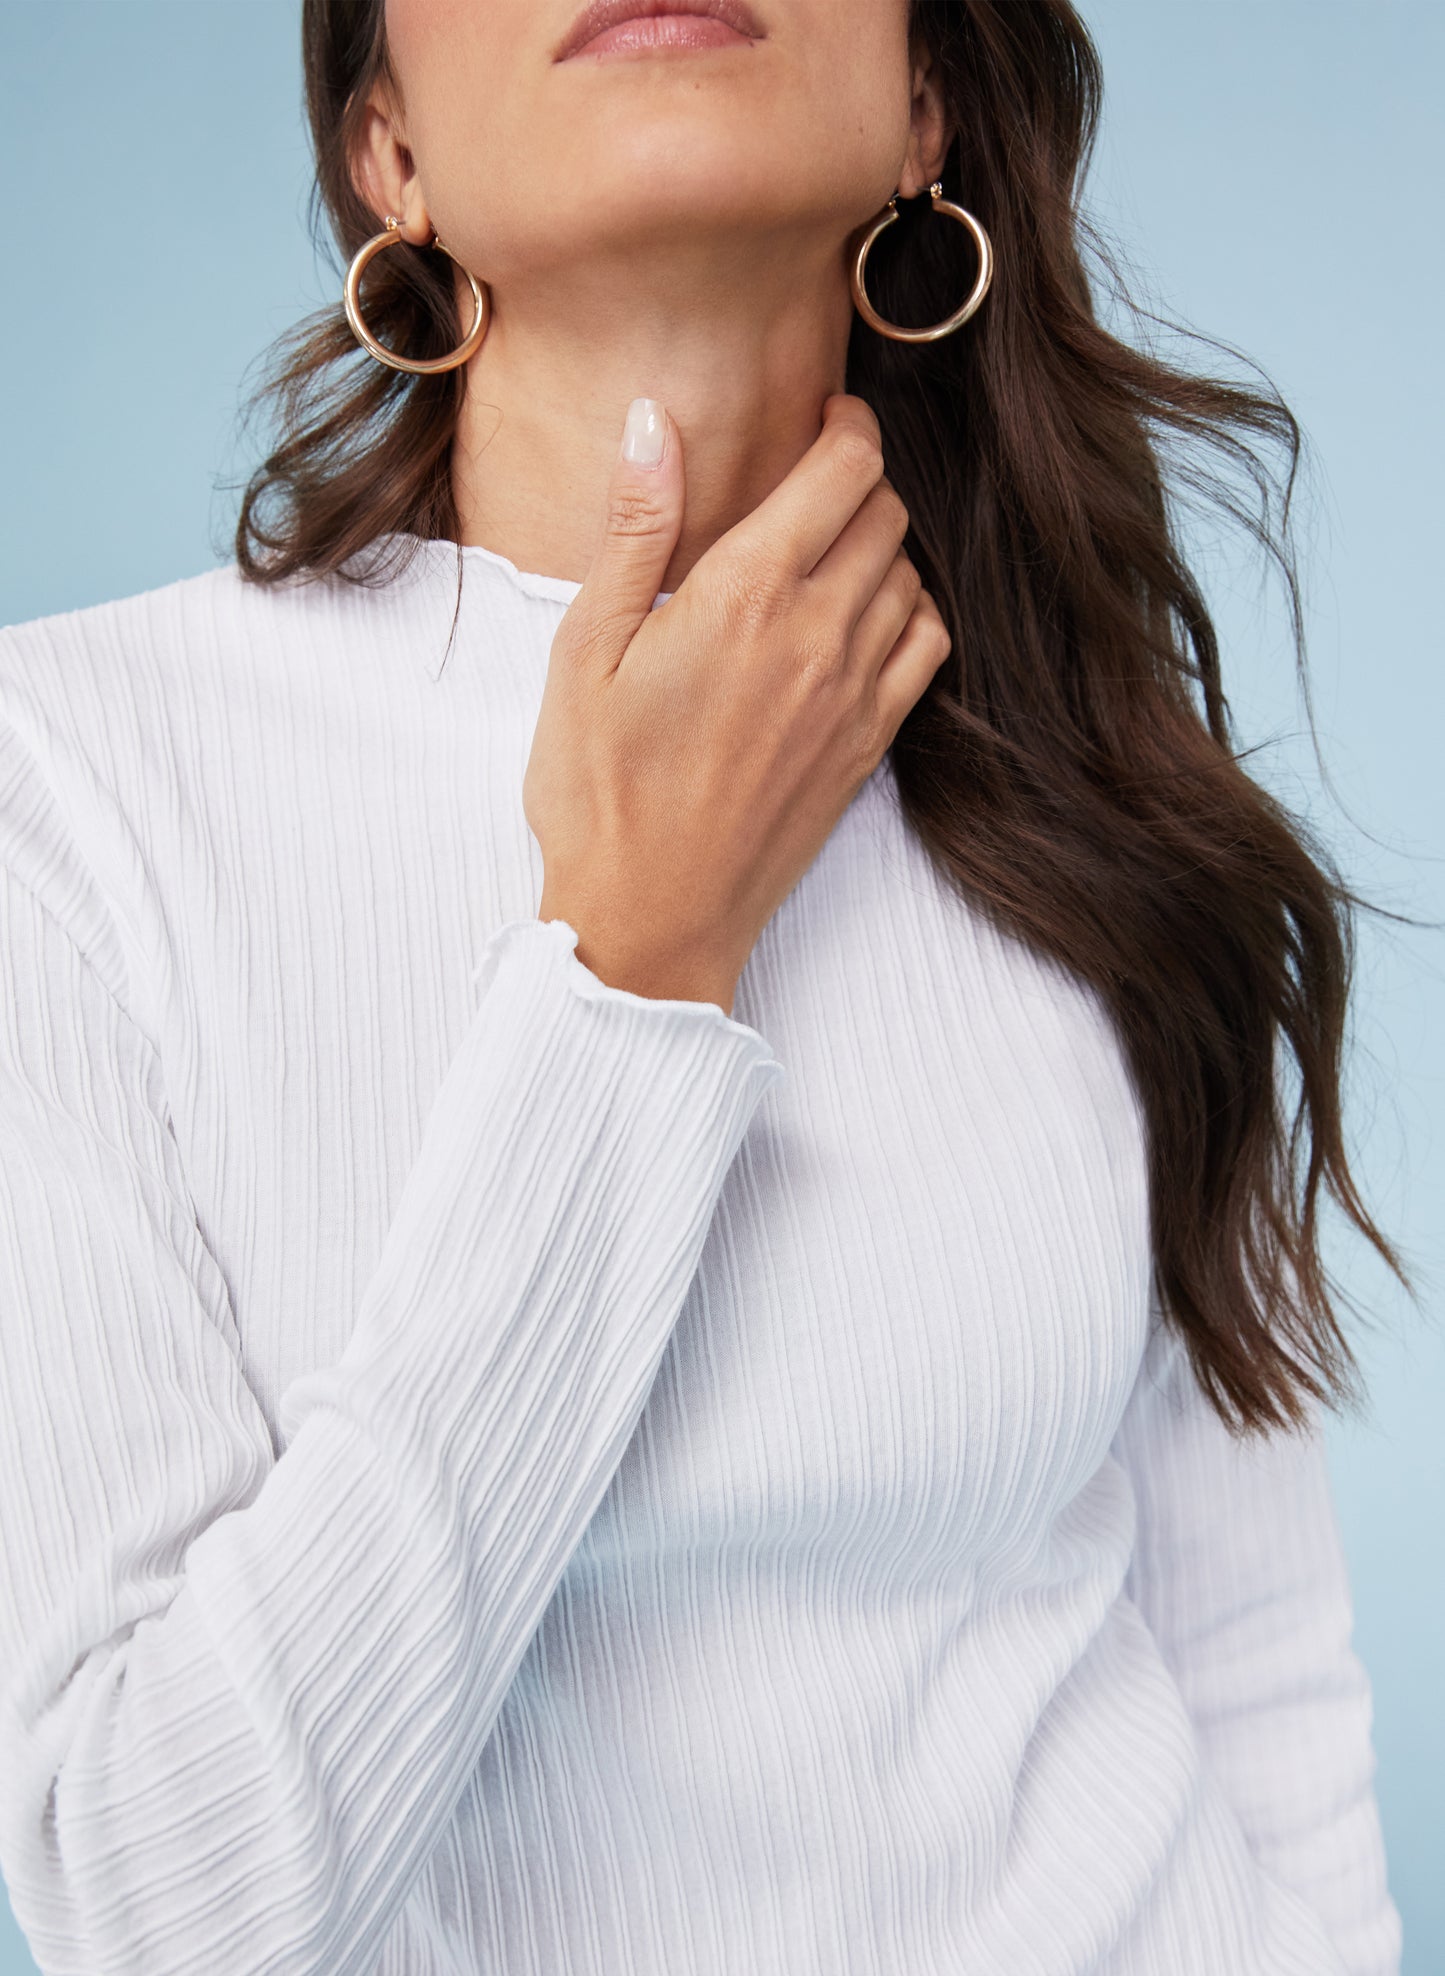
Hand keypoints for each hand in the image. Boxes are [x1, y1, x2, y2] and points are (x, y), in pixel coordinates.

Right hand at [524, 391, 951, 1014]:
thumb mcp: (583, 651)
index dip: (847, 424)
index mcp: (745, 595)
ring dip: (882, 544)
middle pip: (886, 512)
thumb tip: (654, 420)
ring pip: (912, 575)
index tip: (823, 417)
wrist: (651, 918)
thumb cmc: (598, 790)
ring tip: (828, 551)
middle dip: (856, 479)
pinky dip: (911, 611)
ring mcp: (856, 695)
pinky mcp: (869, 746)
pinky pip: (928, 647)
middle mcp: (819, 636)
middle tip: (808, 485)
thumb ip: (633, 529)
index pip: (845, 468)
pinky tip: (864, 618)